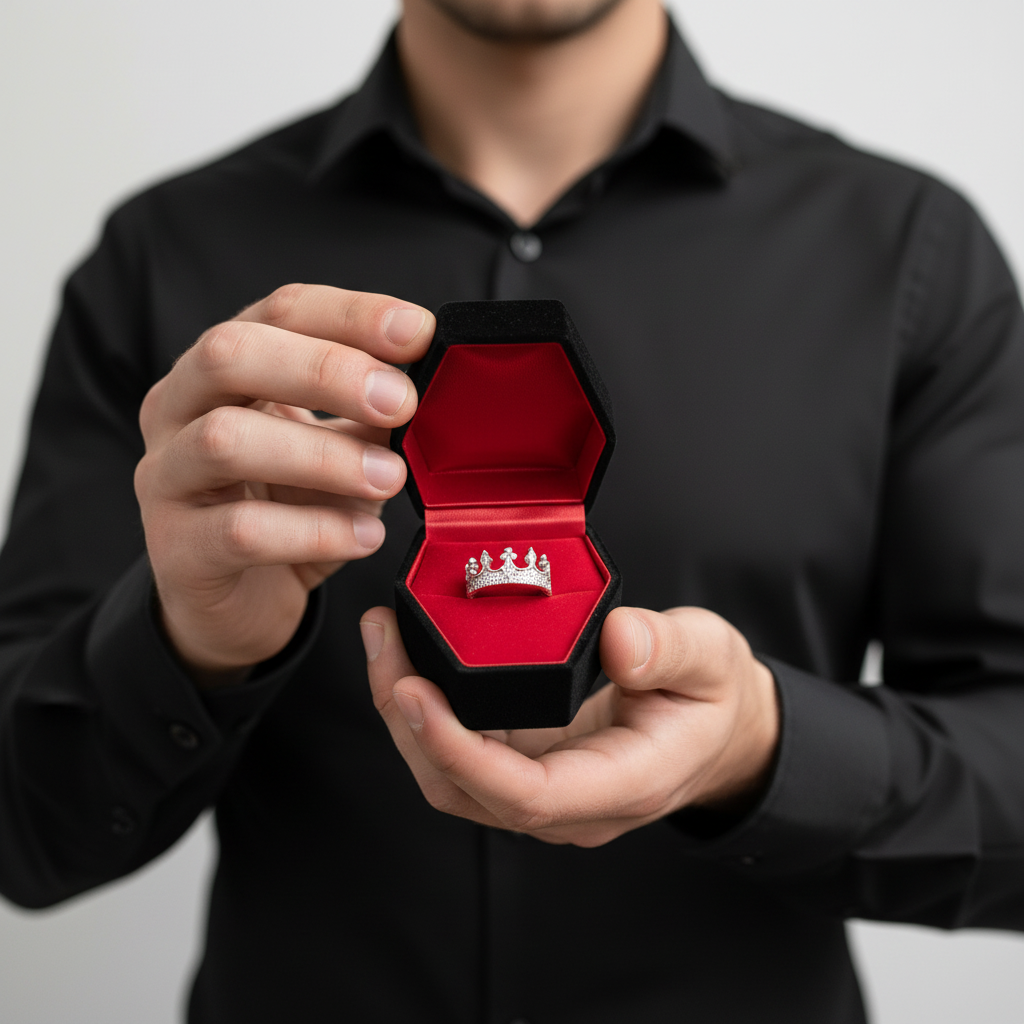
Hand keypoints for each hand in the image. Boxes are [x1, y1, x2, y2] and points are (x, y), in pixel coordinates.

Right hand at [135, 285, 432, 684]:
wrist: (241, 602)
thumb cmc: (290, 510)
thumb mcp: (340, 450)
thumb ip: (371, 415)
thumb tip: (429, 385)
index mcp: (224, 368)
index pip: (279, 311)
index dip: (350, 314)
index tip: (417, 332)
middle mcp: (178, 408)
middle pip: (231, 354)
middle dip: (325, 370)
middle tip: (400, 401)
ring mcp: (166, 477)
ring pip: (226, 440)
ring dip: (323, 456)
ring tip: (390, 478)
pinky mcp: (177, 549)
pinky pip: (240, 531)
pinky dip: (315, 531)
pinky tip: (365, 537)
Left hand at [362, 604, 778, 845]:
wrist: (716, 730)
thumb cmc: (711, 698)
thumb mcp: (710, 658)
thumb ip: (669, 649)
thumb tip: (620, 640)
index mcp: (621, 784)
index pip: (524, 794)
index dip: (459, 752)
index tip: (415, 694)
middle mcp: (570, 804)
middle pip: (464, 790)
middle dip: (409, 724)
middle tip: (385, 644)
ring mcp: (541, 791)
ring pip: (449, 778)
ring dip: (404, 718)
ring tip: (384, 640)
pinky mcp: (523, 766)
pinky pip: (458, 755)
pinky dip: (423, 712)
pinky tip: (409, 658)